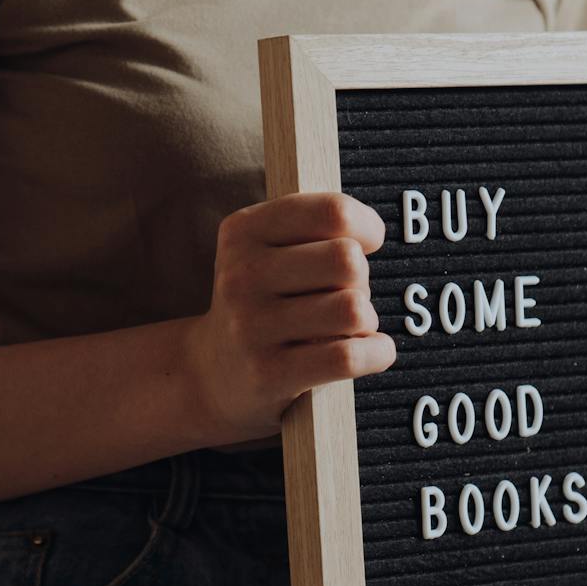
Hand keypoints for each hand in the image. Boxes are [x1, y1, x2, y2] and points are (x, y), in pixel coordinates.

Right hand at [183, 192, 396, 442]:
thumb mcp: (268, 250)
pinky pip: (347, 357)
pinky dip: (376, 353)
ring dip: (366, 320)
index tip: (365, 244)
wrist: (210, 371)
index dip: (366, 227)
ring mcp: (250, 326)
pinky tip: (371, 351)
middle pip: (348, 260)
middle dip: (361, 280)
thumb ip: (317, 228)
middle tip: (343, 295)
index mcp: (243, 231)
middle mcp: (242, 274)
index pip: (334, 212)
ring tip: (345, 328)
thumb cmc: (263, 303)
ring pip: (352, 309)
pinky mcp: (267, 373)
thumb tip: (371, 237)